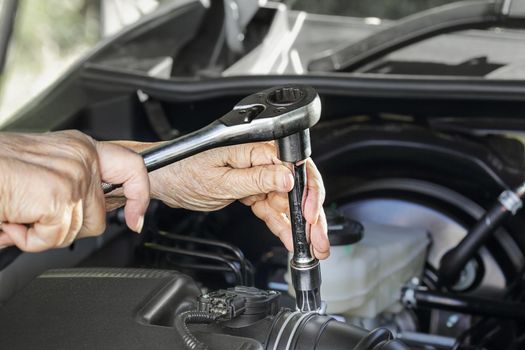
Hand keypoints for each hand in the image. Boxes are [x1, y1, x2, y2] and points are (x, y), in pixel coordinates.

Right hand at [0, 130, 149, 251]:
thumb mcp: (40, 171)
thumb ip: (71, 186)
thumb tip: (87, 213)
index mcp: (79, 148)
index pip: (131, 167)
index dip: (138, 195)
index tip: (136, 217)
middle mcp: (81, 157)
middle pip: (98, 216)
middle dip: (66, 226)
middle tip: (33, 213)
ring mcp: (73, 176)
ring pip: (77, 230)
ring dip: (43, 232)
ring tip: (18, 210)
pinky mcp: (59, 196)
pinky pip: (56, 238)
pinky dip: (30, 238)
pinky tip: (14, 217)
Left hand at [118, 141, 328, 258]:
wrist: (162, 177)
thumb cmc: (182, 169)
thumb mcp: (221, 180)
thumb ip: (257, 179)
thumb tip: (288, 177)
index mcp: (255, 149)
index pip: (295, 166)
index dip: (307, 192)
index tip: (309, 215)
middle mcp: (259, 160)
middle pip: (296, 187)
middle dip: (310, 215)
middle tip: (318, 239)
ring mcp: (256, 176)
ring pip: (287, 202)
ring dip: (300, 225)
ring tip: (312, 246)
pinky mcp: (250, 190)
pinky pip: (271, 209)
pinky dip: (281, 225)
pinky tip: (292, 239)